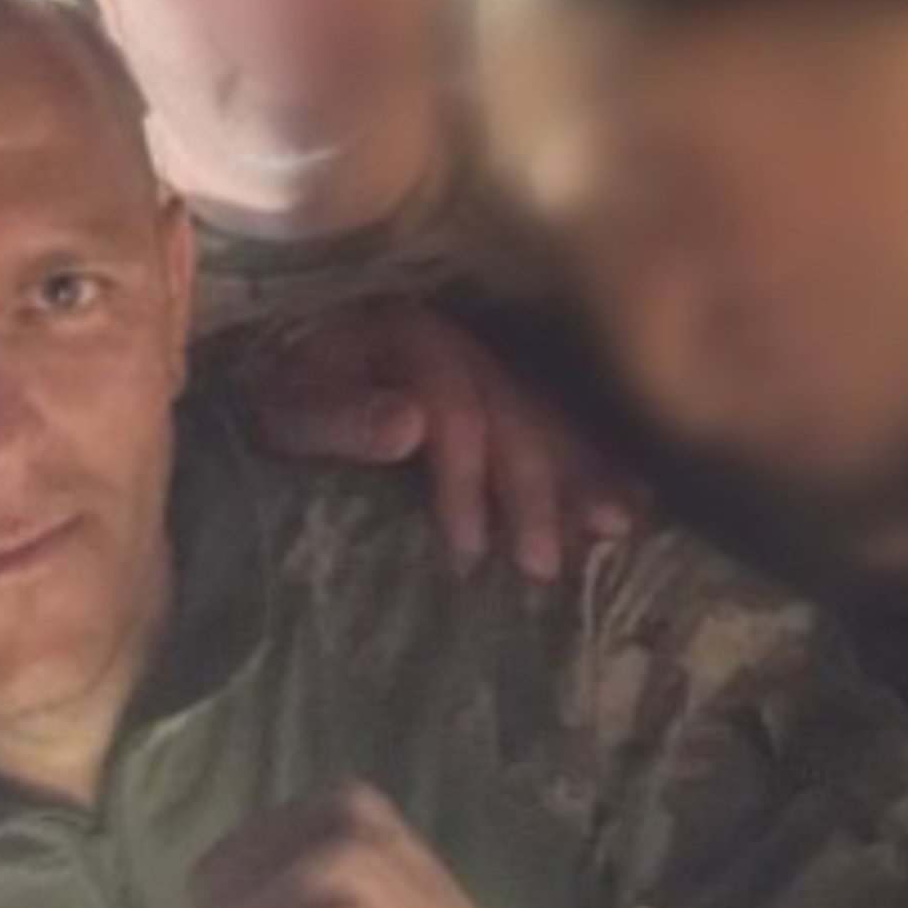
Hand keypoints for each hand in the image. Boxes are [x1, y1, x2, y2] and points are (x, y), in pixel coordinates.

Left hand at [239, 299, 633, 578]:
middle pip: (510, 417)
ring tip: (616, 528)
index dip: (464, 482)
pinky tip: (631, 499)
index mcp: (407, 339)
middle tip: (542, 568)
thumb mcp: (284, 407)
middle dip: (530, 494)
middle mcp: (458, 346)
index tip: (469, 552)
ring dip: (583, 475)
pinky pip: (557, 425)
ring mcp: (485, 365)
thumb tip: (413, 424)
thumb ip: (340, 417)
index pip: (453, 410)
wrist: (278, 360)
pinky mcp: (499, 391)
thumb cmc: (276, 393)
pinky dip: (593, 463)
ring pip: (546, 420)